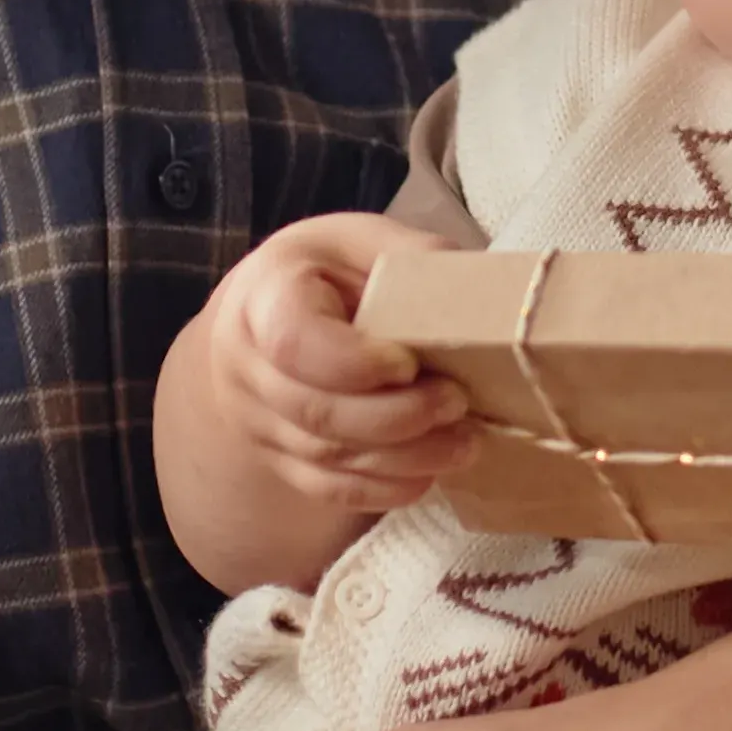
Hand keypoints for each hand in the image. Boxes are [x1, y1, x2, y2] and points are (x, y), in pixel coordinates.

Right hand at [202, 213, 480, 522]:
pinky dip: (384, 489)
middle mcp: (247, 364)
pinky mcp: (279, 458)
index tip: (409, 364)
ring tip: (466, 442)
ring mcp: (257, 419)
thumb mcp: (365, 242)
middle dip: (397, 417)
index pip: (293, 340)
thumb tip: (484, 298)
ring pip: (328, 456)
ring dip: (404, 457)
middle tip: (458, 403)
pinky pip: (328, 489)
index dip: (353, 362)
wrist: (269, 317)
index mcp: (265, 294)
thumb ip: (416, 260)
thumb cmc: (330, 272)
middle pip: (315, 410)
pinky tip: (429, 475)